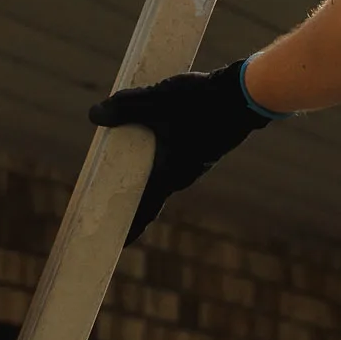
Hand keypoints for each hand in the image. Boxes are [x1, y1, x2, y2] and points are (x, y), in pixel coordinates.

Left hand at [89, 61, 273, 241]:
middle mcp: (184, 173)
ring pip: (166, 174)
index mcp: (170, 172)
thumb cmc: (201, 102)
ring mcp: (197, 162)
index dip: (131, 227)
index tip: (119, 243)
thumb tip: (94, 115)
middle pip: (153, 193)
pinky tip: (155, 141)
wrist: (246, 95)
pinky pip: (177, 160)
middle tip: (111, 204)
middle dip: (134, 199)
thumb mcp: (156, 100)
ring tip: (127, 169)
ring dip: (147, 175)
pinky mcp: (205, 148)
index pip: (146, 208)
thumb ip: (125, 106)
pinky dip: (161, 159)